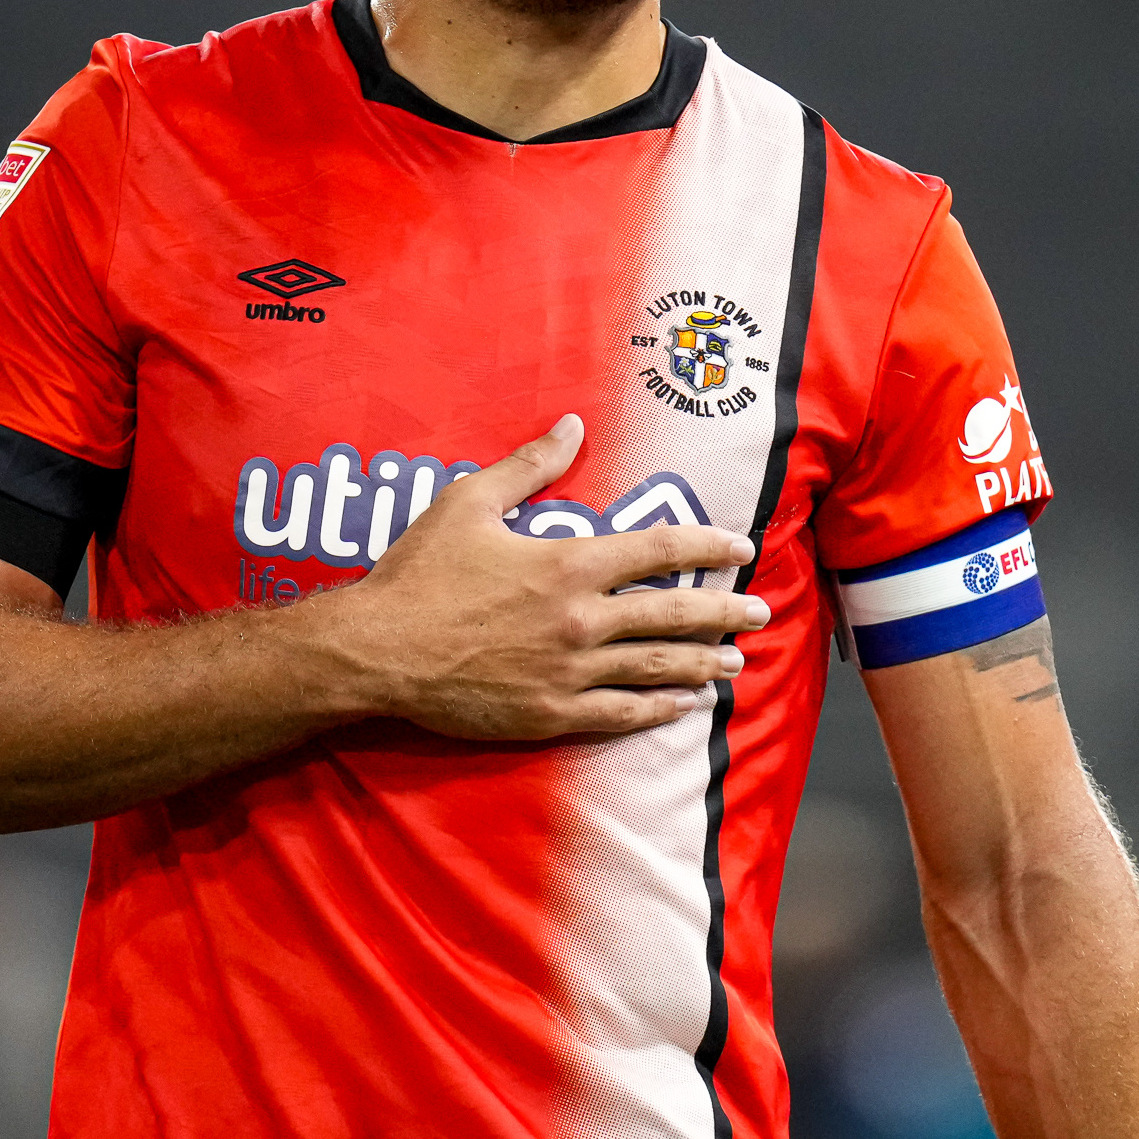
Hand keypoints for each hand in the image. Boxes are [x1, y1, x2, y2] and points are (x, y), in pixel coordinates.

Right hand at [315, 415, 764, 738]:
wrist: (378, 651)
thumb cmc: (419, 573)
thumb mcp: (469, 501)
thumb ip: (530, 464)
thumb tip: (572, 424)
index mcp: (569, 564)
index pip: (659, 551)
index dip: (706, 545)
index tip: (740, 546)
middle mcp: (581, 620)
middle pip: (673, 615)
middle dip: (724, 612)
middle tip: (761, 612)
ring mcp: (570, 672)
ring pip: (655, 668)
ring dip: (701, 663)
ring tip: (733, 662)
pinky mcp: (550, 714)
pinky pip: (619, 714)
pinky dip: (657, 709)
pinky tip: (681, 705)